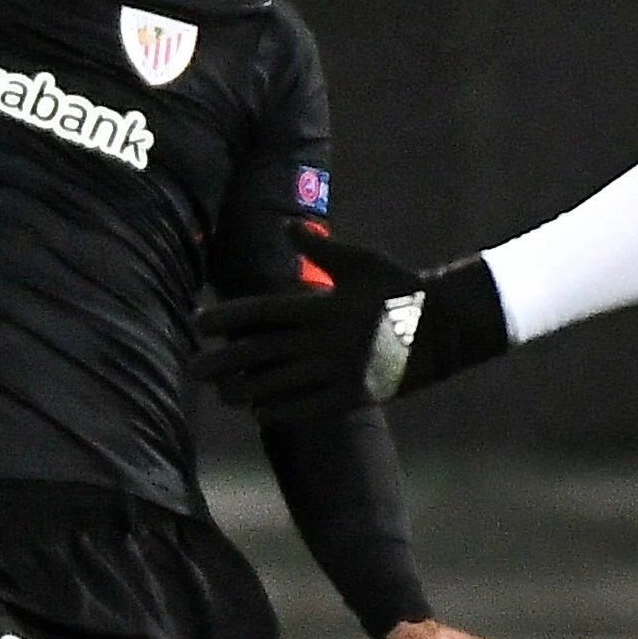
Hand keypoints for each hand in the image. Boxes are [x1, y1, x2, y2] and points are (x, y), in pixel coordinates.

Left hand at [195, 226, 428, 416]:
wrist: (446, 325)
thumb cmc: (400, 287)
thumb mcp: (361, 260)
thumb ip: (320, 247)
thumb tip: (289, 226)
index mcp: (320, 305)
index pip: (260, 313)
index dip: (225, 318)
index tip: (197, 322)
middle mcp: (322, 341)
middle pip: (259, 354)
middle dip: (222, 362)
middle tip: (191, 368)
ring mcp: (336, 371)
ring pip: (278, 387)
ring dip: (244, 391)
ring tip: (222, 394)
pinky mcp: (353, 396)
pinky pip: (307, 409)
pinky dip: (280, 412)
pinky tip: (259, 412)